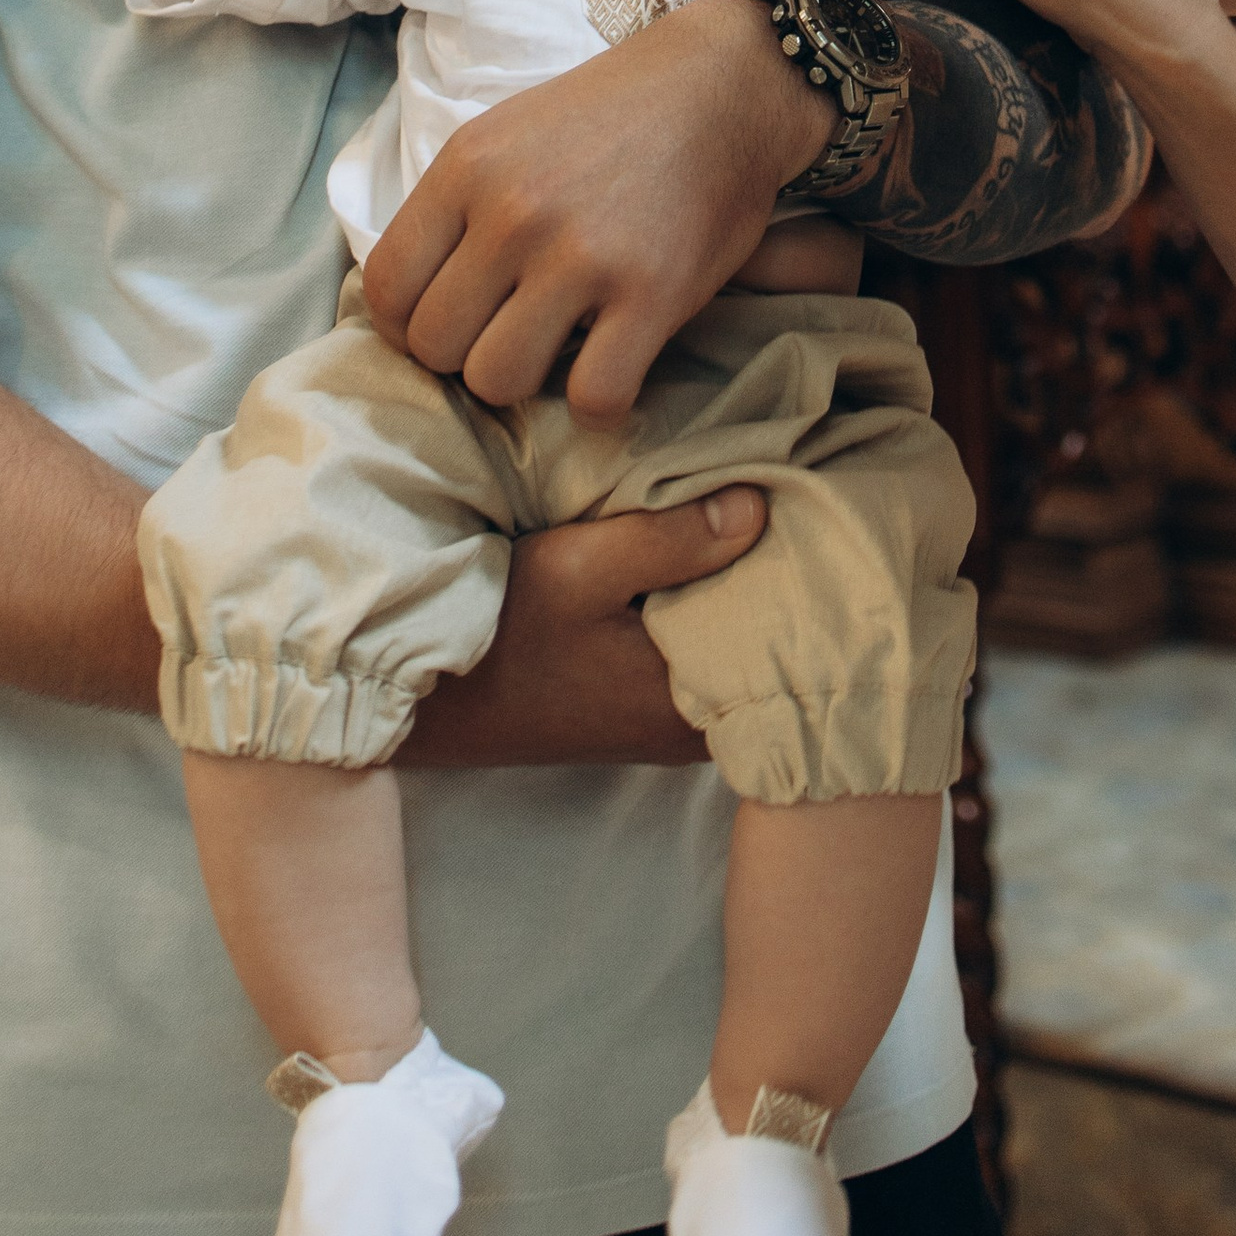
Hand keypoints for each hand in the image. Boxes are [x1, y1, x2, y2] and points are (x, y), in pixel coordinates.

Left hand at [361, 0, 833, 420]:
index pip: (385, 289)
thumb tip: (406, 305)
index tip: (453, 321)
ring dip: (527, 382)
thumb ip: (453, 210)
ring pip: (498, 382)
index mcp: (467, 169)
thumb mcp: (503, 134)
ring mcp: (581, 256)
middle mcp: (513, 213)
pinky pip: (592, 398)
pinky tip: (615, 364)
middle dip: (467, 355)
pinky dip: (600, 402)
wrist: (721, 86)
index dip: (408, 324)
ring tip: (561, 349)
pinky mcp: (652, 294)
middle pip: (436, 347)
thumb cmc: (608, 117)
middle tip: (513, 334)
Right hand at [402, 492, 766, 768]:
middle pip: (762, 646)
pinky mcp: (638, 713)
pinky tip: (698, 567)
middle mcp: (691, 730)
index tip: (806, 512)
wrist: (429, 700)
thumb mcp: (579, 570)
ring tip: (748, 524)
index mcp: (691, 703)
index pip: (782, 638)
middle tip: (787, 505)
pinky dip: (702, 614)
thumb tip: (759, 507)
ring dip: (733, 595)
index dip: (797, 573)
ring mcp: (664, 726)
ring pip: (730, 652)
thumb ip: (670, 541)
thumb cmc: (502, 636)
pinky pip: (698, 659)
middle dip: (773, 580)